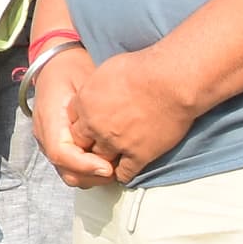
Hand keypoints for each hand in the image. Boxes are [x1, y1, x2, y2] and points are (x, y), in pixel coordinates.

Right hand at [32, 46, 116, 186]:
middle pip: (66, 170)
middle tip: (118, 171)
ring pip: (69, 173)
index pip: (61, 153)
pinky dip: (89, 170)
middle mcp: (45, 135)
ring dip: (92, 177)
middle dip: (92, 177)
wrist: (56, 64)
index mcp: (50, 119)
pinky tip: (107, 162)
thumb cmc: (73, 70)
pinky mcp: (58, 144)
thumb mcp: (85, 81)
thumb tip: (108, 133)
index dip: (84, 165)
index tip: (109, 166)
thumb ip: (93, 108)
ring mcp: (49, 142)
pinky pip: (71, 166)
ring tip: (115, 168)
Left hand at [65, 45, 203, 183]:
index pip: (72, 123)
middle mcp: (95, 126)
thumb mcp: (106, 71)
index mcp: (85, 104)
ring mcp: (116, 143)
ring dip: (104, 162)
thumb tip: (97, 94)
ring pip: (100, 161)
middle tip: (96, 147)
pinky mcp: (139, 155)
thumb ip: (96, 88)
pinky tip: (125, 172)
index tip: (90, 128)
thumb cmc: (143, 69)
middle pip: (82, 144)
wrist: (170, 81)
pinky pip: (125, 173)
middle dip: (88, 146)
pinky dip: (123, 175)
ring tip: (108, 163)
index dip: (82, 126)